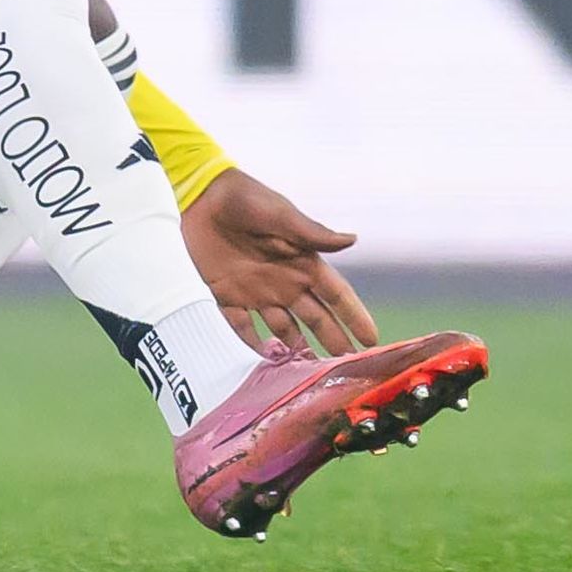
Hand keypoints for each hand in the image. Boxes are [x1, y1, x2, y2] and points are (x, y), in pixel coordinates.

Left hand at [182, 168, 378, 356]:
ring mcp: (256, 292)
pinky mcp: (227, 296)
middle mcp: (284, 282)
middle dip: (333, 341)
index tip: (372, 340)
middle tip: (348, 368)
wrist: (199, 196)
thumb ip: (311, 232)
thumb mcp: (279, 215)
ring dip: (296, 350)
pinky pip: (242, 328)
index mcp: (302, 262)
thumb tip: (353, 239)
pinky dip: (253, 346)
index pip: (336, 295)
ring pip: (284, 330)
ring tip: (310, 375)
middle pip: (315, 319)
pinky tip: (264, 365)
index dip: (354, 316)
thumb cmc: (246, 199)